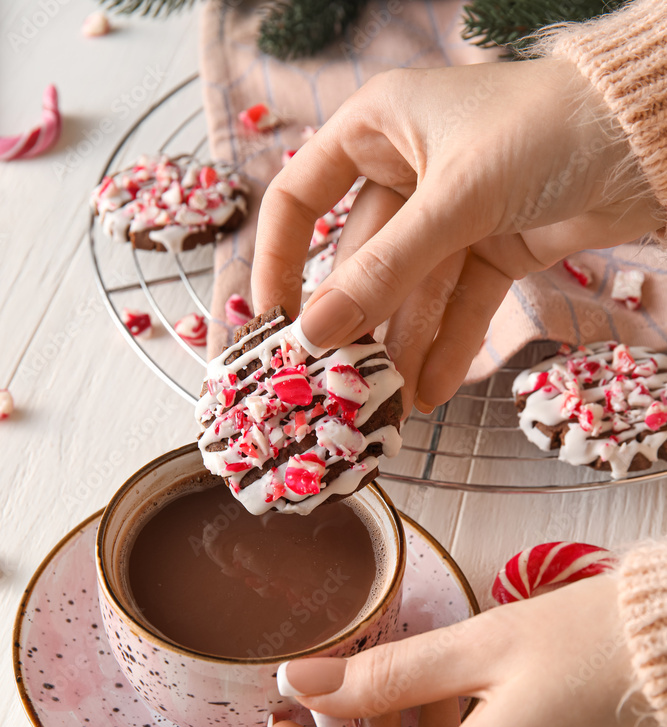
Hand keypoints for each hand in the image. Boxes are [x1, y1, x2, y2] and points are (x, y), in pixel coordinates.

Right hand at [252, 59, 661, 412]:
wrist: (647, 136)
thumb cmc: (542, 130)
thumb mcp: (452, 200)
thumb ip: (384, 271)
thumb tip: (316, 334)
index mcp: (377, 129)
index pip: (299, 198)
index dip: (279, 260)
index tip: (273, 321)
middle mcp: (408, 169)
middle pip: (359, 259)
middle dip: (354, 323)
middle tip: (337, 382)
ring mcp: (451, 213)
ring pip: (409, 291)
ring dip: (399, 347)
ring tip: (386, 403)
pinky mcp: (493, 247)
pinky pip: (457, 304)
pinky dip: (446, 345)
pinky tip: (430, 391)